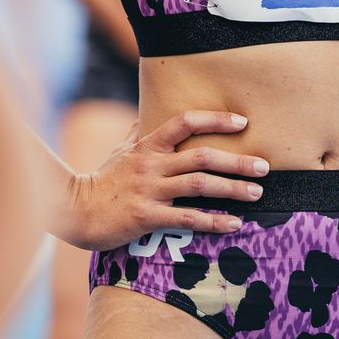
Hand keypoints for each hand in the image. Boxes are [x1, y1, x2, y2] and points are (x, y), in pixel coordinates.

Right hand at [59, 111, 268, 249]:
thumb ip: (140, 133)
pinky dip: (213, 221)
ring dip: (232, 189)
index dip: (216, 119)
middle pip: (202, 156)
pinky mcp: (146, 216)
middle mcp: (152, 164)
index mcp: (148, 145)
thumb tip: (149, 115)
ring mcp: (150, 190)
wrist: (74, 210)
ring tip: (256, 193)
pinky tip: (233, 224)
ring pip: (199, 185)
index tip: (243, 122)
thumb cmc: (102, 179)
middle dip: (237, 160)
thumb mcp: (120, 150)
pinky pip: (186, 218)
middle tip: (264, 166)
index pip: (185, 122)